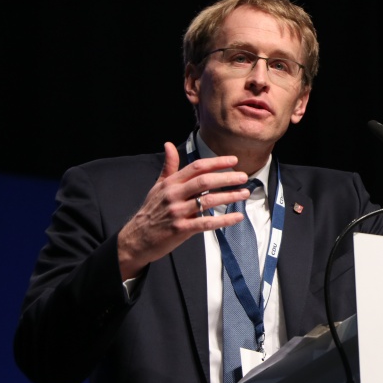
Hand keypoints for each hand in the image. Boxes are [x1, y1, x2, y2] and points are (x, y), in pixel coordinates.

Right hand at [117, 142, 250, 279]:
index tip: (234, 160)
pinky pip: (206, 223)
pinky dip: (224, 220)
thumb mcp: (158, 186)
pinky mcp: (181, 229)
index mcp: (171, 183)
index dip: (216, 162)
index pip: (197, 167)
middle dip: (227, 178)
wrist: (137, 238)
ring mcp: (177, 212)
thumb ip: (169, 167)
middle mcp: (174, 195)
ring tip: (244, 194)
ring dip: (229, 197)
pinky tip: (237, 217)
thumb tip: (168, 144)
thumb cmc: (152, 210)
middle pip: (204, 181)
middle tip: (244, 177)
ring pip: (208, 201)